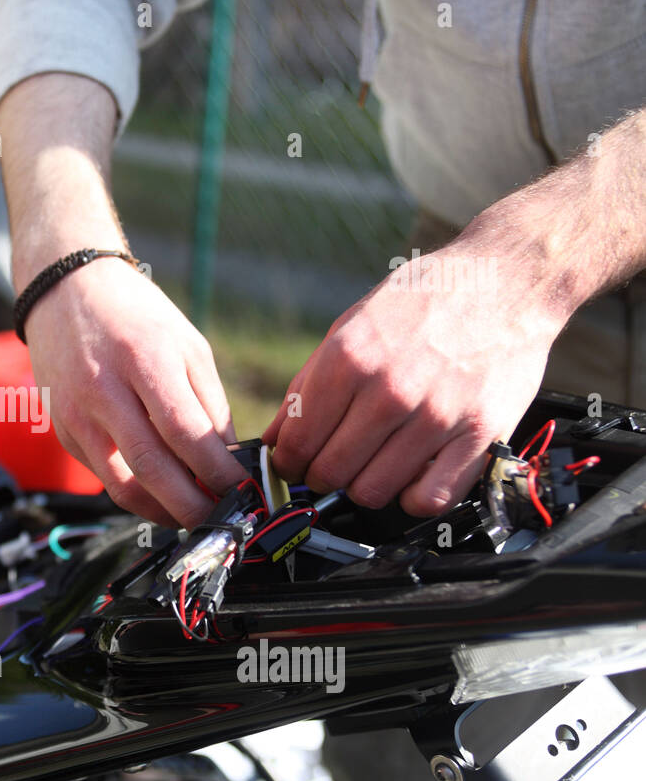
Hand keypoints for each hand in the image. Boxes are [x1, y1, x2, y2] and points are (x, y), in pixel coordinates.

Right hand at [25, 257, 246, 527]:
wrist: (65, 292)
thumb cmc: (134, 314)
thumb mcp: (187, 343)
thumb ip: (210, 403)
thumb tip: (228, 461)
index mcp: (143, 359)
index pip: (186, 433)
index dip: (218, 472)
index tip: (245, 492)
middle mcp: (103, 389)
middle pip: (152, 468)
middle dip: (193, 506)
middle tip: (224, 521)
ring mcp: (76, 414)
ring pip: (121, 486)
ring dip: (163, 512)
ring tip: (194, 518)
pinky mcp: (63, 431)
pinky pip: (103, 476)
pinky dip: (136, 494)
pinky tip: (162, 496)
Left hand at [262, 226, 567, 515]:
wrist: (506, 281)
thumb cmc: (423, 301)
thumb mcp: (349, 326)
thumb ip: (308, 385)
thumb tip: (274, 437)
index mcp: (349, 359)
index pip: (297, 443)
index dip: (287, 462)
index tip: (292, 463)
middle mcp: (390, 391)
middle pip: (330, 473)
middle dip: (320, 476)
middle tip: (330, 465)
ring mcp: (437, 416)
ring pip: (373, 492)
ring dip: (364, 487)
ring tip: (371, 465)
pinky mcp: (480, 435)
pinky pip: (431, 498)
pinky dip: (413, 498)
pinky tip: (410, 475)